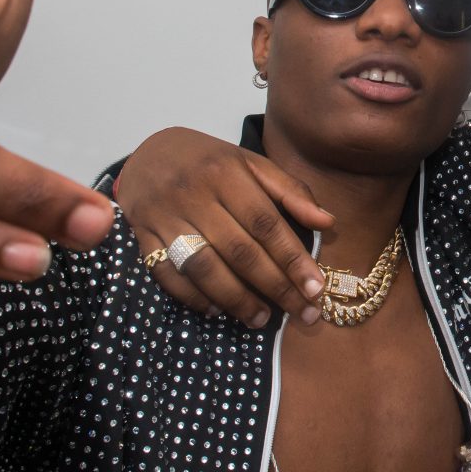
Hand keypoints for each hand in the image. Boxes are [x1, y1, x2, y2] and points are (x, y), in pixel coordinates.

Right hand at [116, 127, 333, 326]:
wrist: (149, 152)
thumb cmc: (210, 162)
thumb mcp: (251, 164)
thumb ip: (290, 190)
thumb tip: (328, 222)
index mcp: (226, 173)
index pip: (265, 223)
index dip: (292, 259)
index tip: (315, 289)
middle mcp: (195, 194)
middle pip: (239, 250)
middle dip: (274, 287)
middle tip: (301, 314)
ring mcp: (165, 216)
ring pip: (203, 267)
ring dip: (234, 299)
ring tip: (260, 319)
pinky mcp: (142, 235)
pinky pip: (166, 273)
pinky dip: (192, 296)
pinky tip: (217, 310)